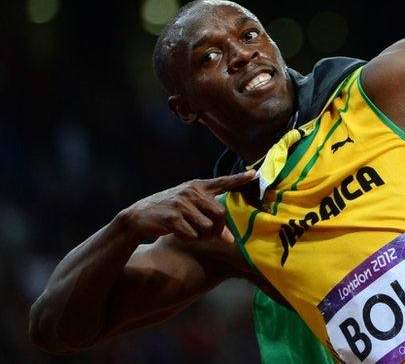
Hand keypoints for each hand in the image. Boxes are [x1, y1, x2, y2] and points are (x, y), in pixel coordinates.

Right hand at [119, 170, 256, 243]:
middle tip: (207, 233)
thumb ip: (210, 216)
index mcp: (197, 186)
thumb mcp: (188, 205)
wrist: (138, 216)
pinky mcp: (173, 217)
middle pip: (220, 214)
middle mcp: (191, 192)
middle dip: (218, 229)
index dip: (239, 179)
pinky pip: (192, 235)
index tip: (254, 174)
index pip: (222, 181)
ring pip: (207, 228)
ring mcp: (181, 203)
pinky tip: (178, 233)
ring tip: (188, 230)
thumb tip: (230, 240)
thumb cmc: (169, 211)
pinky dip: (188, 238)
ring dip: (201, 236)